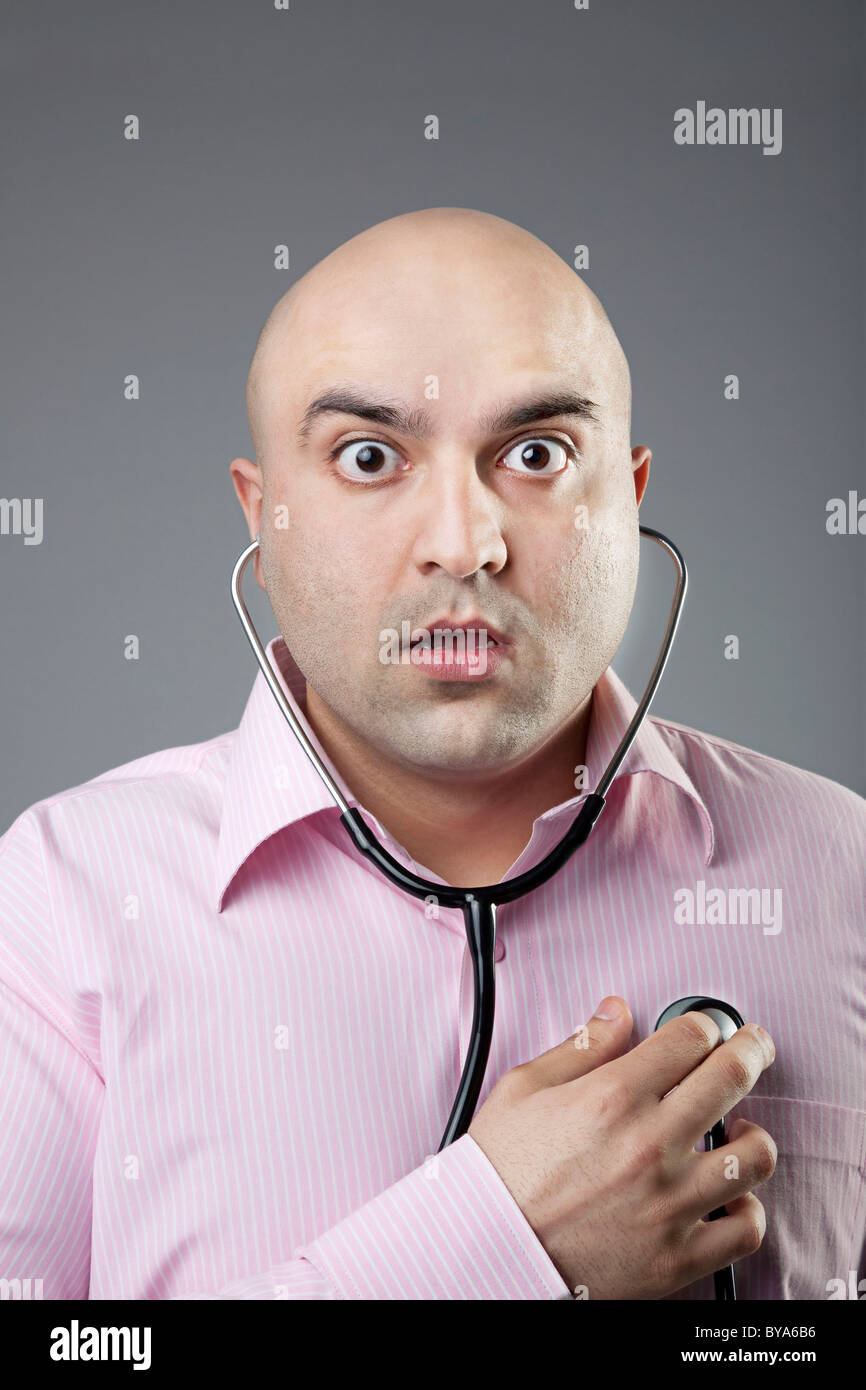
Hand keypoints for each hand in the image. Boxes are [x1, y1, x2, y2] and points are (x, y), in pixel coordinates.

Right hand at [467, 997, 776, 1298]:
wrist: (486, 1251)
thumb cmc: (499, 1175)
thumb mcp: (525, 1089)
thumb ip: (580, 1047)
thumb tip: (616, 1013)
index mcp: (612, 1097)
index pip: (689, 1038)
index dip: (704, 1023)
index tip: (706, 1028)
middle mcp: (649, 1145)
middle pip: (732, 1077)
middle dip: (750, 1049)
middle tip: (751, 1046)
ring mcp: (669, 1203)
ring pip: (753, 1155)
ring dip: (753, 1132)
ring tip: (740, 1127)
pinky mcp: (675, 1256)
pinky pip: (744, 1229)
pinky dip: (748, 1208)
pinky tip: (731, 1195)